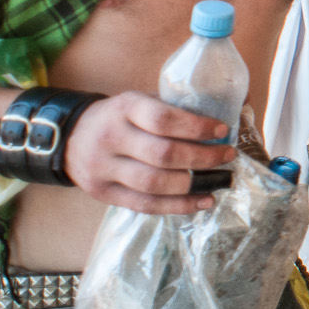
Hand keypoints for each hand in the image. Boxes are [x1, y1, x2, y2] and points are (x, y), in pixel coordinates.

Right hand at [63, 91, 236, 213]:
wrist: (71, 137)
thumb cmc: (121, 117)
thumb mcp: (142, 101)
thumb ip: (177, 108)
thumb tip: (237, 107)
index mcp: (125, 108)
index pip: (163, 120)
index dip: (196, 128)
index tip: (222, 131)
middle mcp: (111, 138)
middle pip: (163, 155)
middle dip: (203, 158)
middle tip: (228, 156)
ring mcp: (104, 169)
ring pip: (154, 184)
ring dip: (194, 185)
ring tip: (221, 180)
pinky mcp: (104, 194)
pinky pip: (145, 205)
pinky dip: (178, 206)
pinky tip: (203, 200)